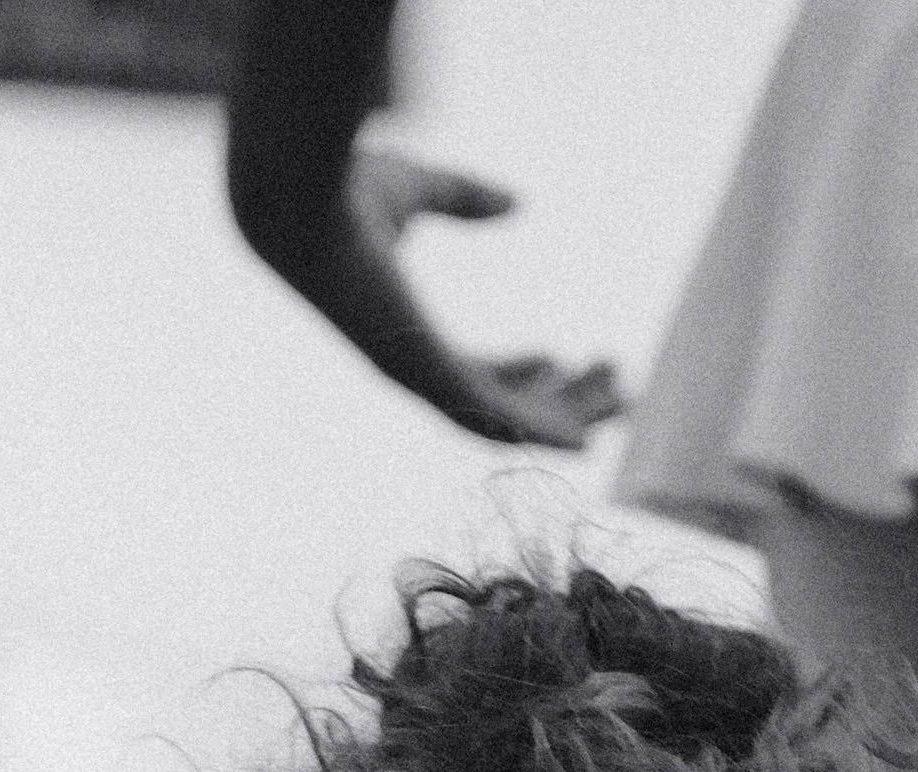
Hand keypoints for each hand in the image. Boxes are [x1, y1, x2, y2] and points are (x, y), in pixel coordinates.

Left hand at [340, 149, 627, 449]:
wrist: (298, 200)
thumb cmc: (341, 191)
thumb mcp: (420, 188)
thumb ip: (466, 198)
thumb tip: (517, 203)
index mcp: (407, 337)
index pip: (474, 374)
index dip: (520, 375)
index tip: (561, 358)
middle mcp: (413, 370)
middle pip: (500, 407)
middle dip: (560, 405)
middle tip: (614, 393)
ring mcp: (418, 376)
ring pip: (505, 421)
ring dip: (564, 421)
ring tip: (619, 407)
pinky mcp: (424, 371)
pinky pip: (492, 418)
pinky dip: (539, 433)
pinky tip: (584, 437)